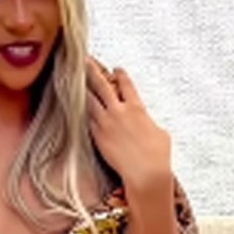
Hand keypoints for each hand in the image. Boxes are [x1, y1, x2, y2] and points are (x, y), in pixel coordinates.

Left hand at [86, 60, 172, 190]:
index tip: (115, 68)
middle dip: (92, 70)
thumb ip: (148, 123)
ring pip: (89, 99)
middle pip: (101, 85)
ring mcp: (105, 123)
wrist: (145, 172)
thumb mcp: (160, 133)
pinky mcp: (96, 135)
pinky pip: (86, 118)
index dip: (120, 74)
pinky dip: (81, 109)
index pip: (126, 84)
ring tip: (73, 78)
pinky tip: (73, 103)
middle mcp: (119, 111)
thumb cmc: (158, 156)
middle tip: (84, 60)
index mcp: (137, 107)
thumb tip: (145, 124)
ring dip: (82, 87)